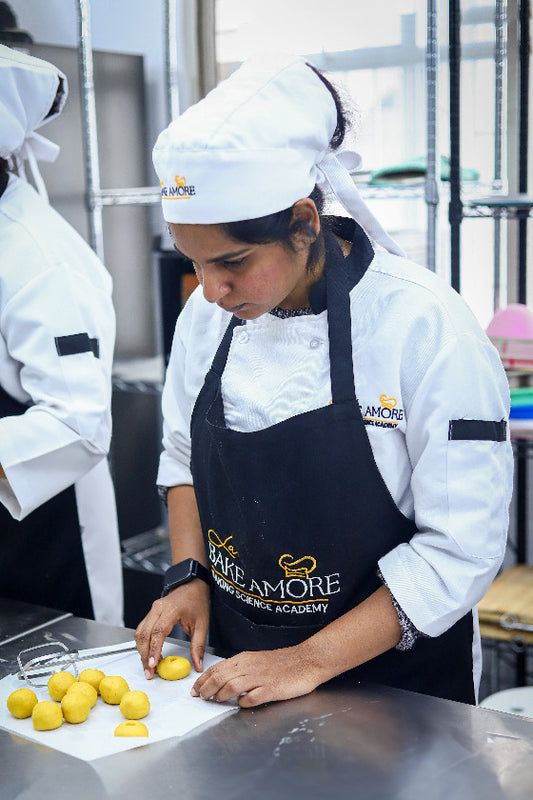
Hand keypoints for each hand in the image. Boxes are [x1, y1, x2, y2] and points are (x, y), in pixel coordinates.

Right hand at [134, 579, 209, 677]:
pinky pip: (141, 630)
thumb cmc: (197, 601)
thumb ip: (198, 645)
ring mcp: (152, 610)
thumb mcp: (202, 624)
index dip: (154, 649)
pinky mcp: (150, 614)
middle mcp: (158, 609)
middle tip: (149, 672)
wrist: (192, 585)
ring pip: (139, 633)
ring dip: (141, 651)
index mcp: (172, 609)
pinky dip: (142, 644)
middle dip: (144, 655)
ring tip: (148, 667)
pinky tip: (149, 654)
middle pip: (144, 634)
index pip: (158, 631)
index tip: (153, 664)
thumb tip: (197, 664)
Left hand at [191, 643, 323, 707]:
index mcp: (244, 659)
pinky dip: (244, 702)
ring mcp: (261, 678)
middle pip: (220, 677)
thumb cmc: (282, 662)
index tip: (195, 690)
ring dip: (221, 695)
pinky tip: (241, 704)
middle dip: (206, 689)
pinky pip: (254, 697)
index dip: (202, 680)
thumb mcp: (256, 660)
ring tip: (215, 702)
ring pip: (232, 686)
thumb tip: (222, 681)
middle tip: (200, 698)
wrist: (307, 660)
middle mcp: (250, 667)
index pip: (217, 668)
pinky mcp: (273, 689)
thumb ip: (240, 669)